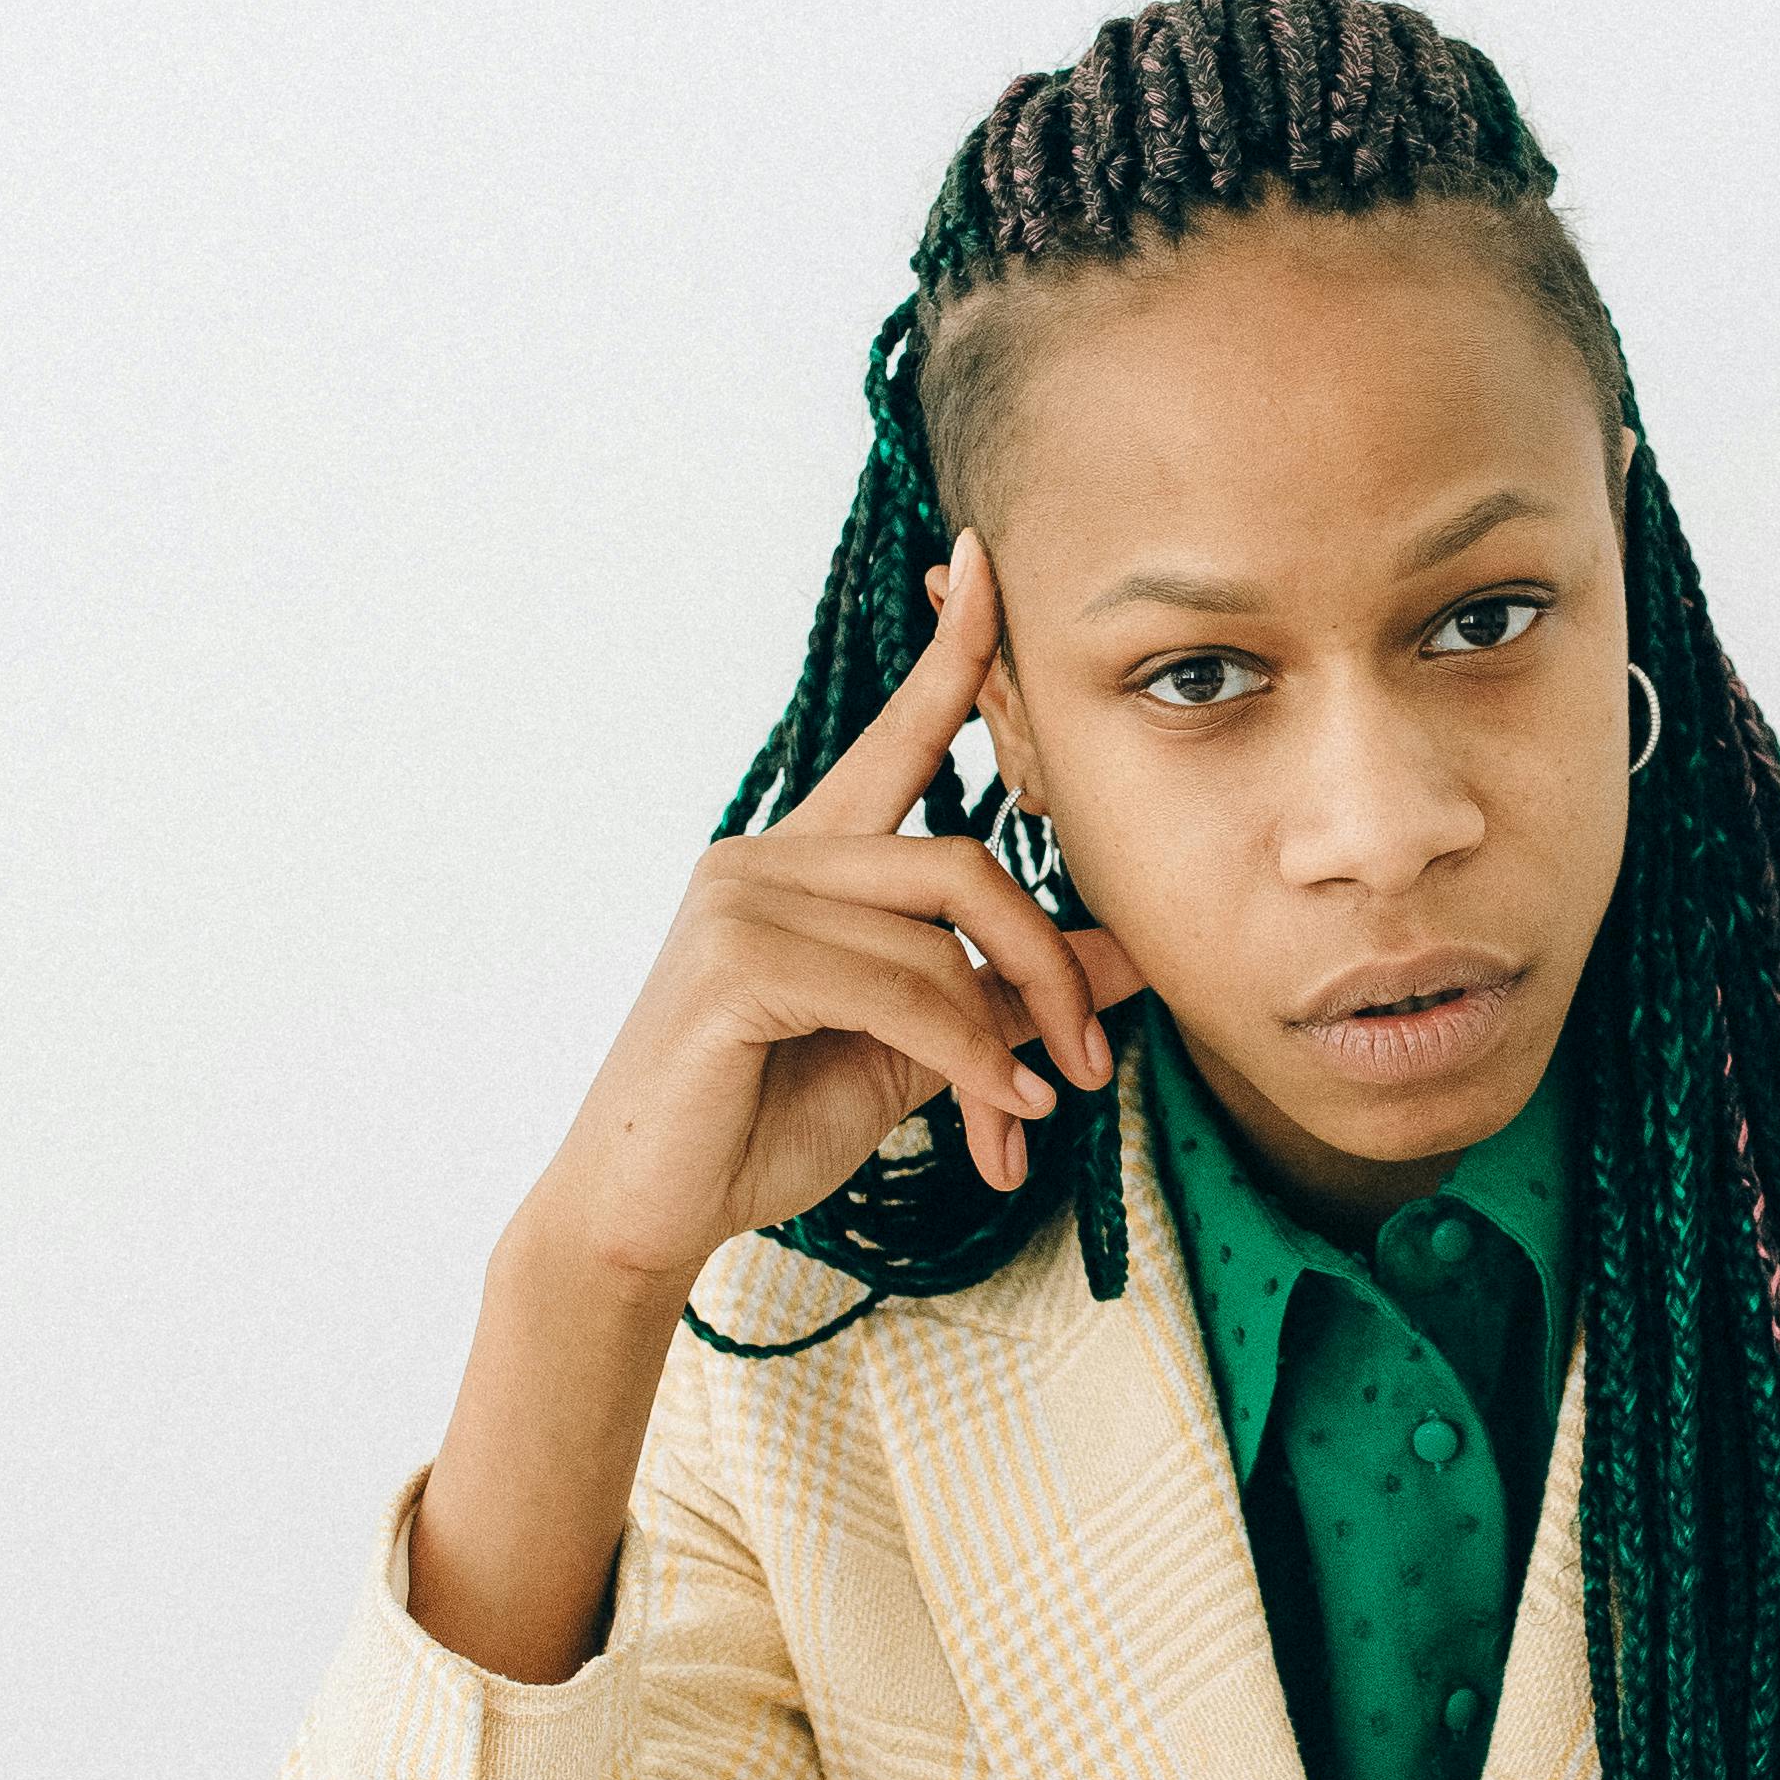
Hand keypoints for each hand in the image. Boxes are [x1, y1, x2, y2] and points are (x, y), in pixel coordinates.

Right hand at [543, 531, 1138, 1293]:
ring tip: (1027, 1114)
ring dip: (1009, 1035)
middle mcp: (764, 858)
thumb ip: (1002, 993)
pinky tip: (994, 1117)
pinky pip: (904, 990)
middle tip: (1088, 1064)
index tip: (983, 564)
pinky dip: (969, 1058)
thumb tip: (1127, 958)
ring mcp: (741, 901)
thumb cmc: (762, 1124)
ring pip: (941, 935)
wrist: (651, 1214)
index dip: (950, 653)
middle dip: (1050, 963)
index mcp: (803, 862)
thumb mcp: (913, 1052)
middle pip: (963, 862)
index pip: (893, 738)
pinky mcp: (734, 963)